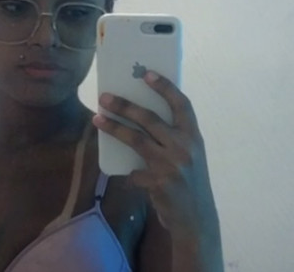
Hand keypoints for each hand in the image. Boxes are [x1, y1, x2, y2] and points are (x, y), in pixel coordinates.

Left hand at [92, 70, 218, 238]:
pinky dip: (131, 174)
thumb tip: (141, 116)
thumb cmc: (190, 181)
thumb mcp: (191, 155)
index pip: (181, 104)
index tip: (146, 74)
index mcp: (194, 137)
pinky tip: (130, 176)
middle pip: (150, 119)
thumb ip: (174, 137)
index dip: (165, 87)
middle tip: (105, 97)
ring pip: (136, 139)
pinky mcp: (158, 183)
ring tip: (97, 118)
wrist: (197, 218)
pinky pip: (134, 172)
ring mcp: (171, 165)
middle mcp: (184, 147)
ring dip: (114, 128)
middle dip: (124, 106)